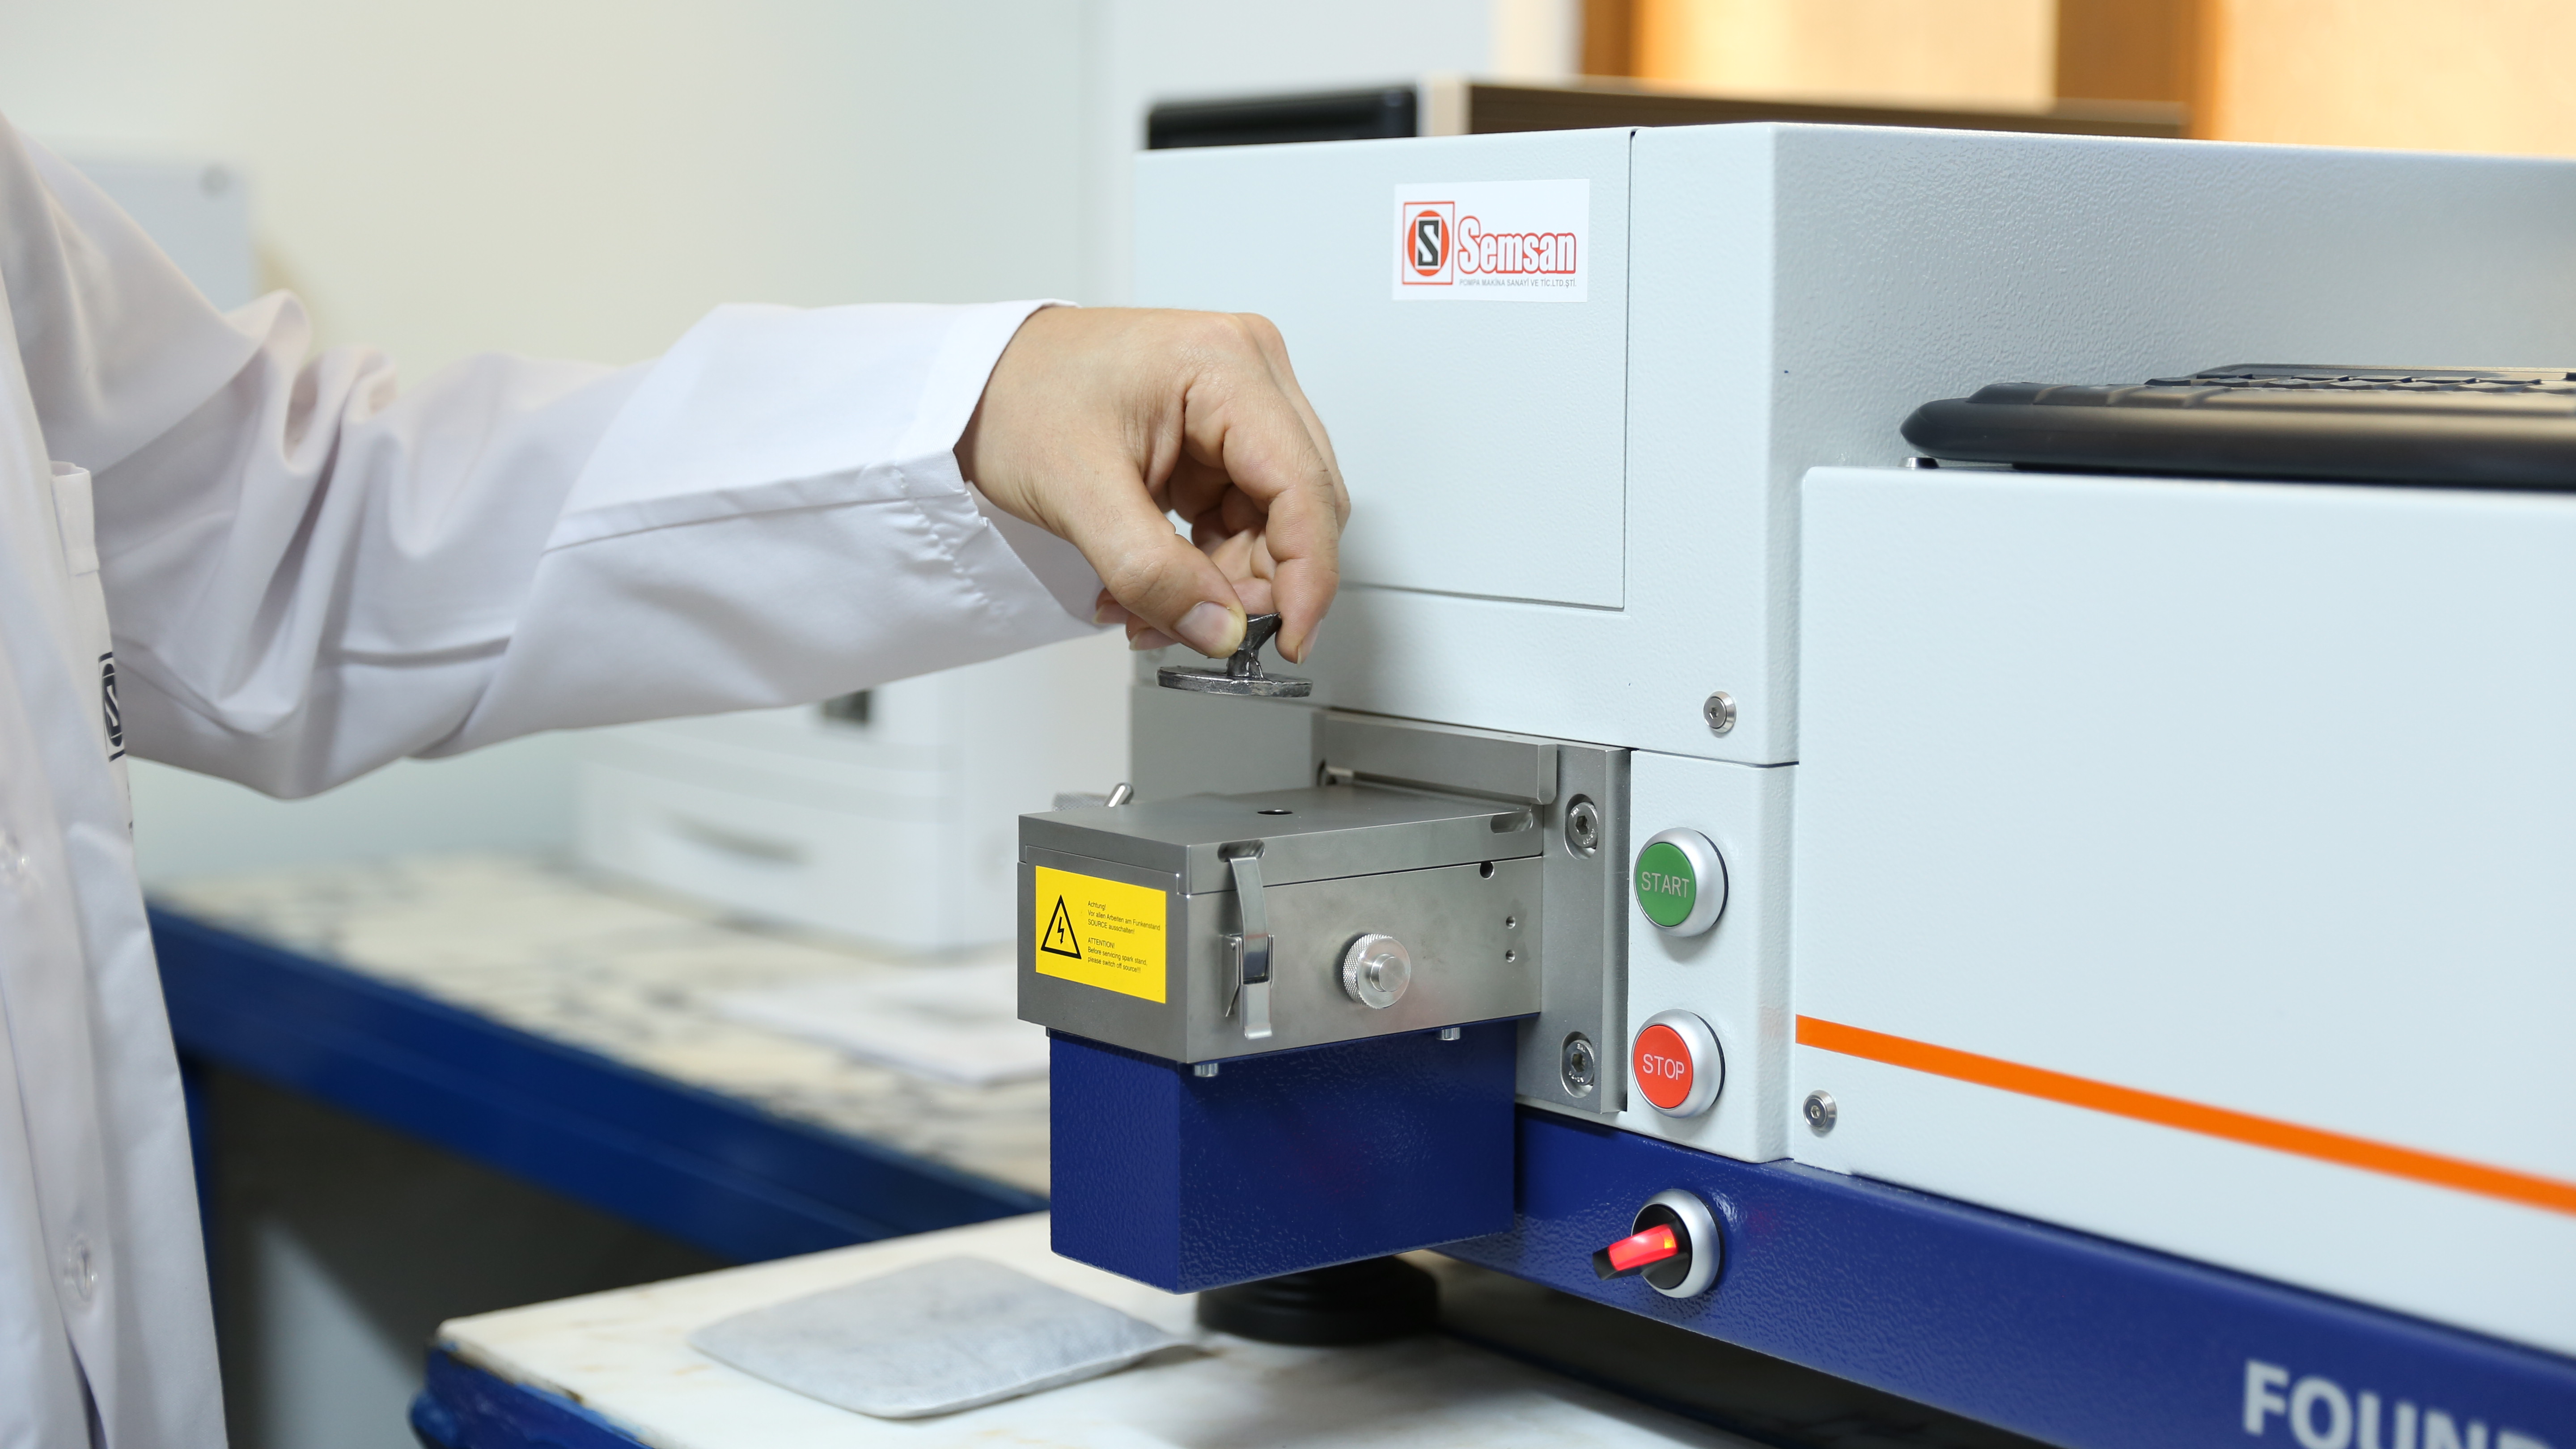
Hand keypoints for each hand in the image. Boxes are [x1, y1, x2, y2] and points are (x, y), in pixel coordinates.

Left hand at [954, 307, 1346, 661]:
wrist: (975, 382)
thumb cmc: (1016, 398)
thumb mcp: (1078, 492)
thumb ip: (1153, 571)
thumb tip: (1219, 630)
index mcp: (1227, 365)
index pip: (1304, 487)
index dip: (1307, 576)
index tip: (1288, 640)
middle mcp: (1248, 374)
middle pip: (1296, 507)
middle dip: (1251, 584)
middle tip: (1197, 629)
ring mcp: (1236, 403)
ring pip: (1270, 523)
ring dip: (1220, 582)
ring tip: (1146, 608)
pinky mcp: (1216, 436)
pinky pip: (1239, 518)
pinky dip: (1203, 564)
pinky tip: (1153, 583)